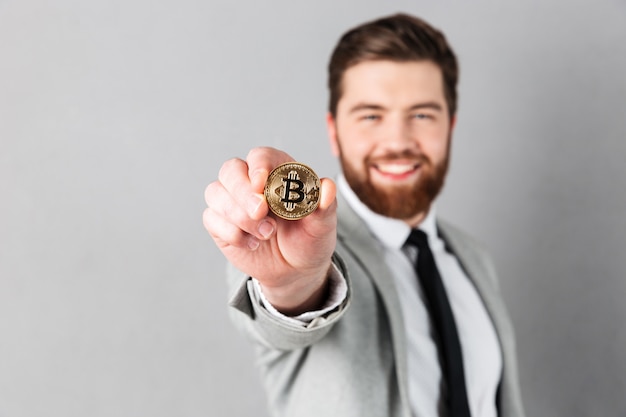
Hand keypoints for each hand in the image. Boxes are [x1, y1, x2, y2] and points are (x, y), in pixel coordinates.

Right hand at [203, 147, 336, 314]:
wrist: (296, 271)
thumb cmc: (309, 239)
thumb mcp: (322, 225)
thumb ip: (325, 205)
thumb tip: (327, 188)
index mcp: (278, 172)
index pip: (261, 156)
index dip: (259, 166)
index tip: (261, 183)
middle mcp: (251, 182)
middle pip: (230, 170)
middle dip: (242, 192)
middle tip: (260, 212)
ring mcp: (232, 201)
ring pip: (216, 193)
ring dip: (238, 216)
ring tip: (266, 234)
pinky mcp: (220, 222)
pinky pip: (211, 218)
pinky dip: (231, 233)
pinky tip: (253, 244)